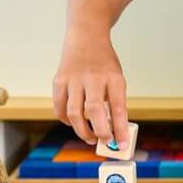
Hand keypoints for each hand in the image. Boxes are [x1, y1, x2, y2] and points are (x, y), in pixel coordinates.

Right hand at [52, 33, 129, 148]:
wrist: (86, 37)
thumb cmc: (104, 64)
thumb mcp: (117, 77)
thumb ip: (115, 101)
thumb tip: (113, 131)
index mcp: (114, 77)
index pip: (118, 107)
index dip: (120, 128)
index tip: (123, 144)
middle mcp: (93, 77)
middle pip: (94, 110)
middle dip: (100, 131)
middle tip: (105, 142)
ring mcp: (74, 78)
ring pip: (74, 112)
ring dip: (82, 130)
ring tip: (90, 138)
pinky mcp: (59, 80)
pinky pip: (60, 106)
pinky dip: (65, 119)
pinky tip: (73, 124)